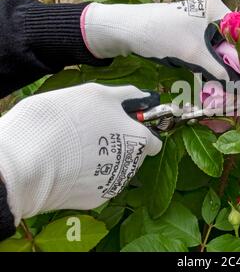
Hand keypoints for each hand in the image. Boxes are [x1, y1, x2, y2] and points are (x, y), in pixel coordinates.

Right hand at [0, 83, 161, 224]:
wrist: (31, 160)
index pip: (154, 141)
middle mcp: (133, 166)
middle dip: (121, 145)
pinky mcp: (95, 199)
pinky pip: (97, 183)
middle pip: (135, 155)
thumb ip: (127, 96)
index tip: (124, 125)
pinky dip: (88, 176)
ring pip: (116, 169)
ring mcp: (114, 184)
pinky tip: (71, 166)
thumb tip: (144, 96)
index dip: (140, 131)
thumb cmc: (69, 119)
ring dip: (105, 160)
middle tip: (94, 132)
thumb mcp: (99, 94)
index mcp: (139, 141)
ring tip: (78, 149)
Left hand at [82, 0, 239, 81]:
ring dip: (218, 66)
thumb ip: (216, 68)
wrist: (127, 31)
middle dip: (230, 63)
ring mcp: (198, 24)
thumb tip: (235, 84)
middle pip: (228, 42)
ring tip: (225, 85)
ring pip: (216, 48)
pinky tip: (211, 79)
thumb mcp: (191, 52)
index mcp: (215, 8)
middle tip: (236, 84)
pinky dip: (206, 64)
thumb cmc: (161, 33)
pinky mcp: (188, 35)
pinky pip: (204, 51)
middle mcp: (209, 13)